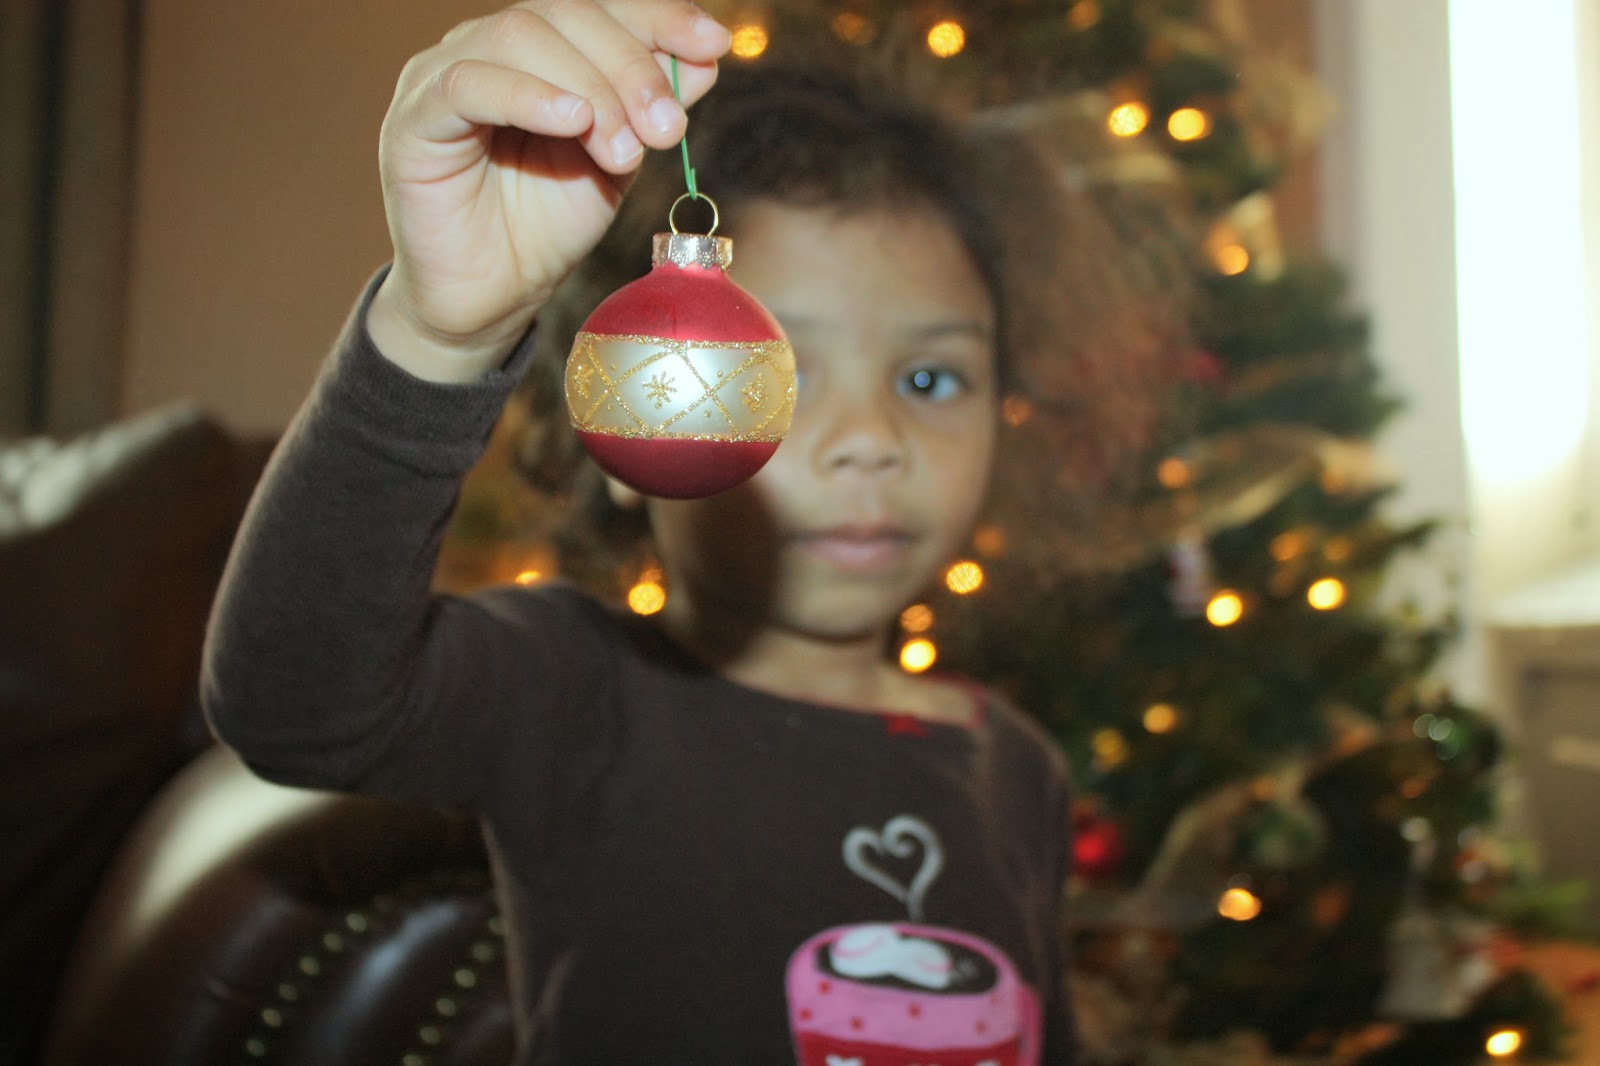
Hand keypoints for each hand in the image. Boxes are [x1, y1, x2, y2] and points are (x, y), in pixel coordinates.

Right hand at [367, 0, 727, 380]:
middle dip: (630, 65)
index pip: (600, 6)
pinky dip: (526, 95)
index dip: (657, 17)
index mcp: (539, 48)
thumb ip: (650, 108)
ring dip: (589, 87)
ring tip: (622, 148)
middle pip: (565, 14)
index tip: (711, 43)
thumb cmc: (545, 227)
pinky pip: (467, 85)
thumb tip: (707, 56)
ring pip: (519, 36)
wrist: (491, 297)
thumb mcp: (617, 161)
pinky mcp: (414, 120)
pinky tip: (570, 122)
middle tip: (668, 127)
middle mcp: (487, 47)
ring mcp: (442, 75)